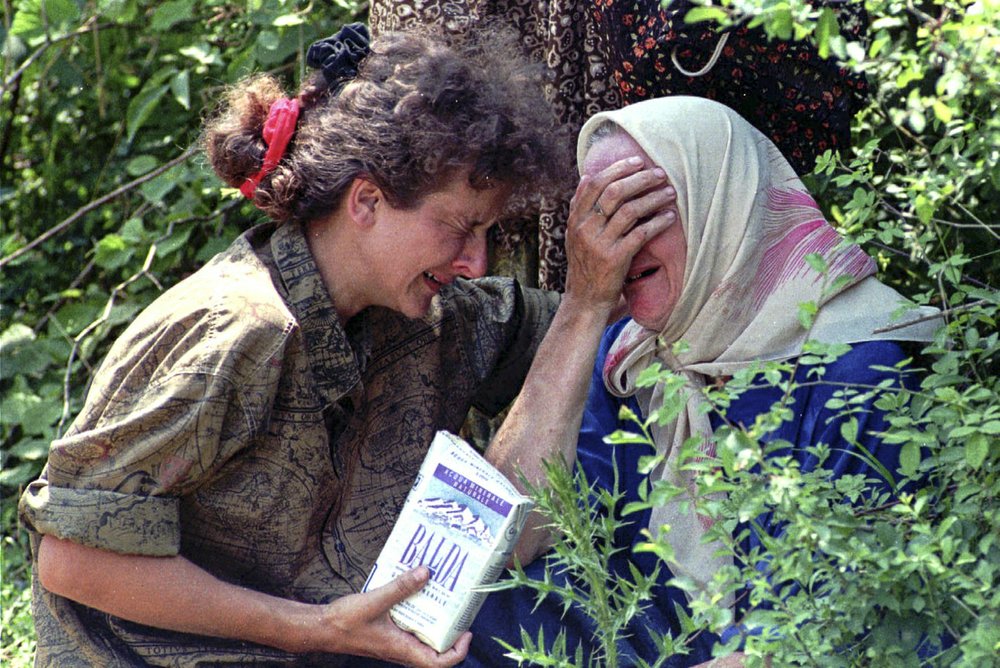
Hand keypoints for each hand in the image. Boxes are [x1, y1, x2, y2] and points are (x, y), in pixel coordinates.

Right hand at [307, 566, 470, 666]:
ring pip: (424, 639)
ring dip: (436, 623)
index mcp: (402, 649)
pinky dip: (419, 615)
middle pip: (436, 651)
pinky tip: (417, 594)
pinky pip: (410, 628)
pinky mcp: (388, 634)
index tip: (466, 632)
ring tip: (443, 599)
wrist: (322, 628)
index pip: (438, 663)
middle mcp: (402, 649)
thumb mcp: (376, 601)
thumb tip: (426, 573)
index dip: (458, 651)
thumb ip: (401, 587)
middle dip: (451, 634)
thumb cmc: (345, 622)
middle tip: (459, 610)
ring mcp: (395, 642)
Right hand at [565, 155, 675, 308]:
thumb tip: (586, 177)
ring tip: (670, 192)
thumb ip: (580, 208)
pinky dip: (658, 222)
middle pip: (614, 192)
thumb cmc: (585, 265)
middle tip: (659, 174)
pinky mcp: (615, 259)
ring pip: (630, 210)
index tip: (637, 161)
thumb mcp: (574, 235)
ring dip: (654, 198)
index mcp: (575, 220)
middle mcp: (585, 229)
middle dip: (640, 179)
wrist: (585, 300)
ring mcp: (600, 244)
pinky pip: (641, 233)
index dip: (616, 168)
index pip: (594, 183)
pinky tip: (670, 217)